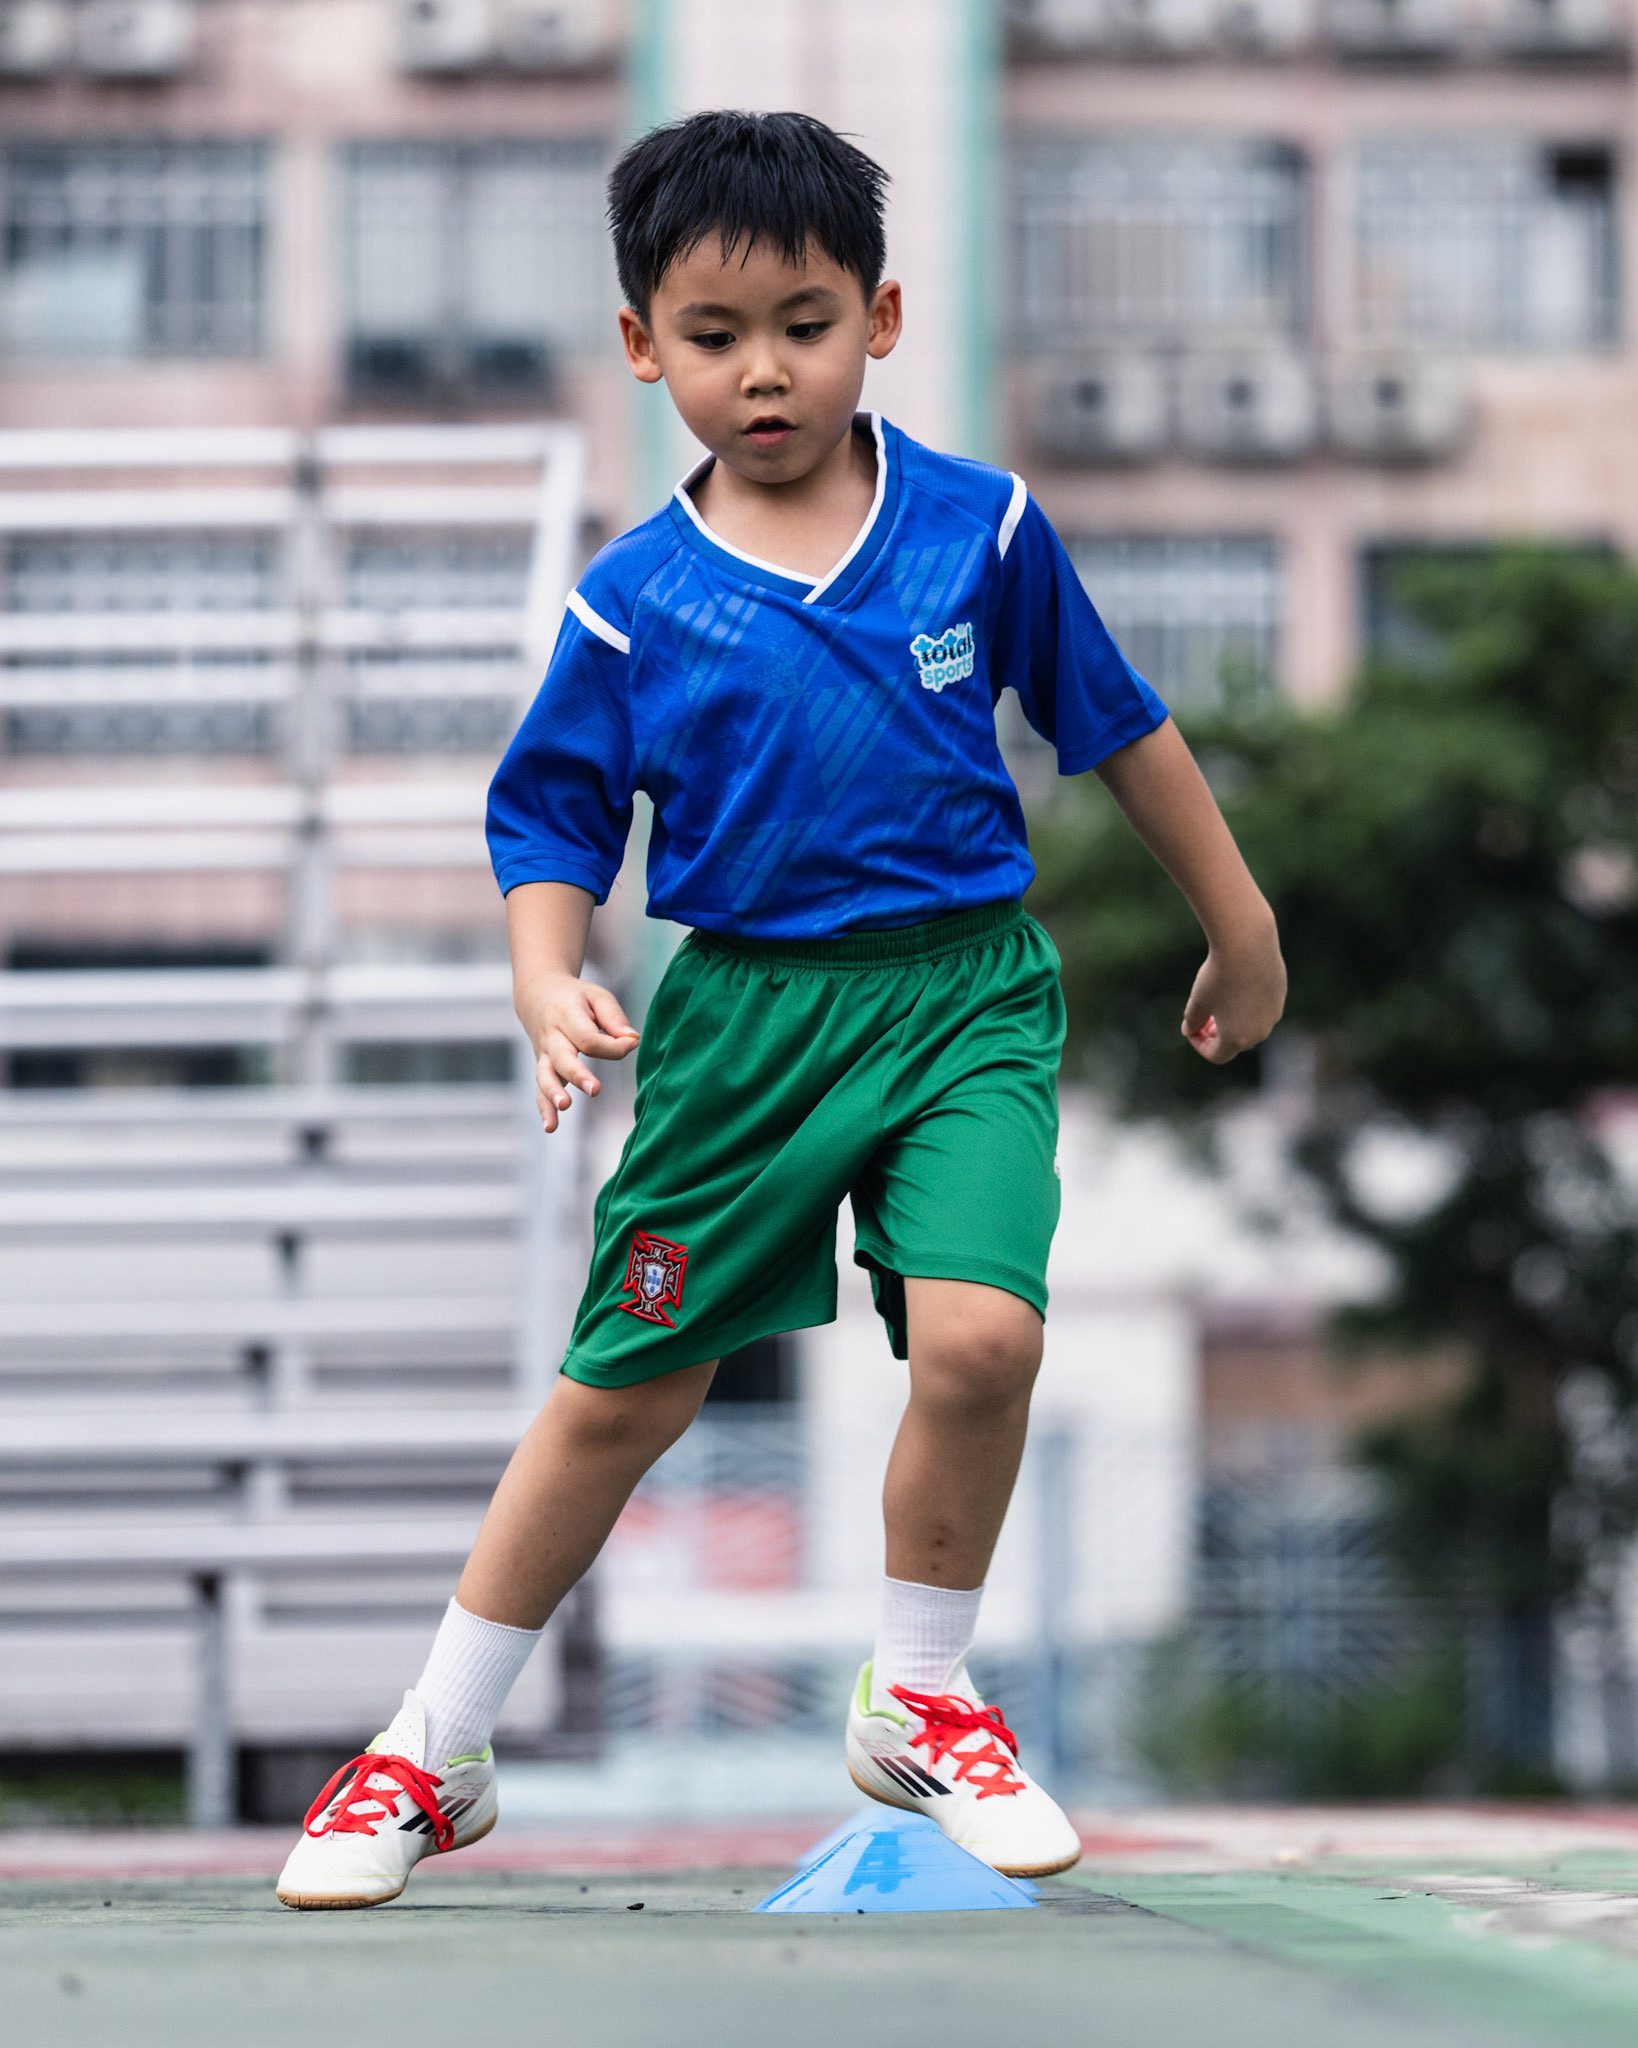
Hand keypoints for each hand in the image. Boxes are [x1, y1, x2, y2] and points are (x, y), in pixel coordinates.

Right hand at [528, 973, 638, 1131]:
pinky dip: (544, 1109)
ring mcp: (544, 1055)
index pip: (589, 1038)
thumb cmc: (576, 998)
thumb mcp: (597, 996)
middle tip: (595, 1089)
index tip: (632, 1042)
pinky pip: (539, 1090)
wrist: (538, 996)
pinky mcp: (543, 1068)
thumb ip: (614, 1017)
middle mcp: (551, 1037)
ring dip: (554, 1094)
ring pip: (545, 1076)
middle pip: (563, 1058)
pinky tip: (551, 1127)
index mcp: (566, 1015)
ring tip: (565, 1106)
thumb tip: (632, 1040)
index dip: (612, 1044)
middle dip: (578, 1074)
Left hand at [1181, 929, 1286, 1065]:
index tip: (1190, 1028)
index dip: (1200, 1045)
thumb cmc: (1218, 976)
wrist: (1247, 945)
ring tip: (1219, 1002)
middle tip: (1203, 1018)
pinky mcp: (1280, 995)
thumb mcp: (1198, 1000)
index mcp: (1237, 1039)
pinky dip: (1248, 1004)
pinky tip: (1236, 984)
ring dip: (1234, 1020)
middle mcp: (1260, 1031)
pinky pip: (1262, 1007)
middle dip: (1217, 1034)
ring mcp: (1273, 1013)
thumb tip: (1189, 1030)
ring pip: (1252, 1025)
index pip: (1217, 1055)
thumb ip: (1192, 1021)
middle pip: (1235, 1043)